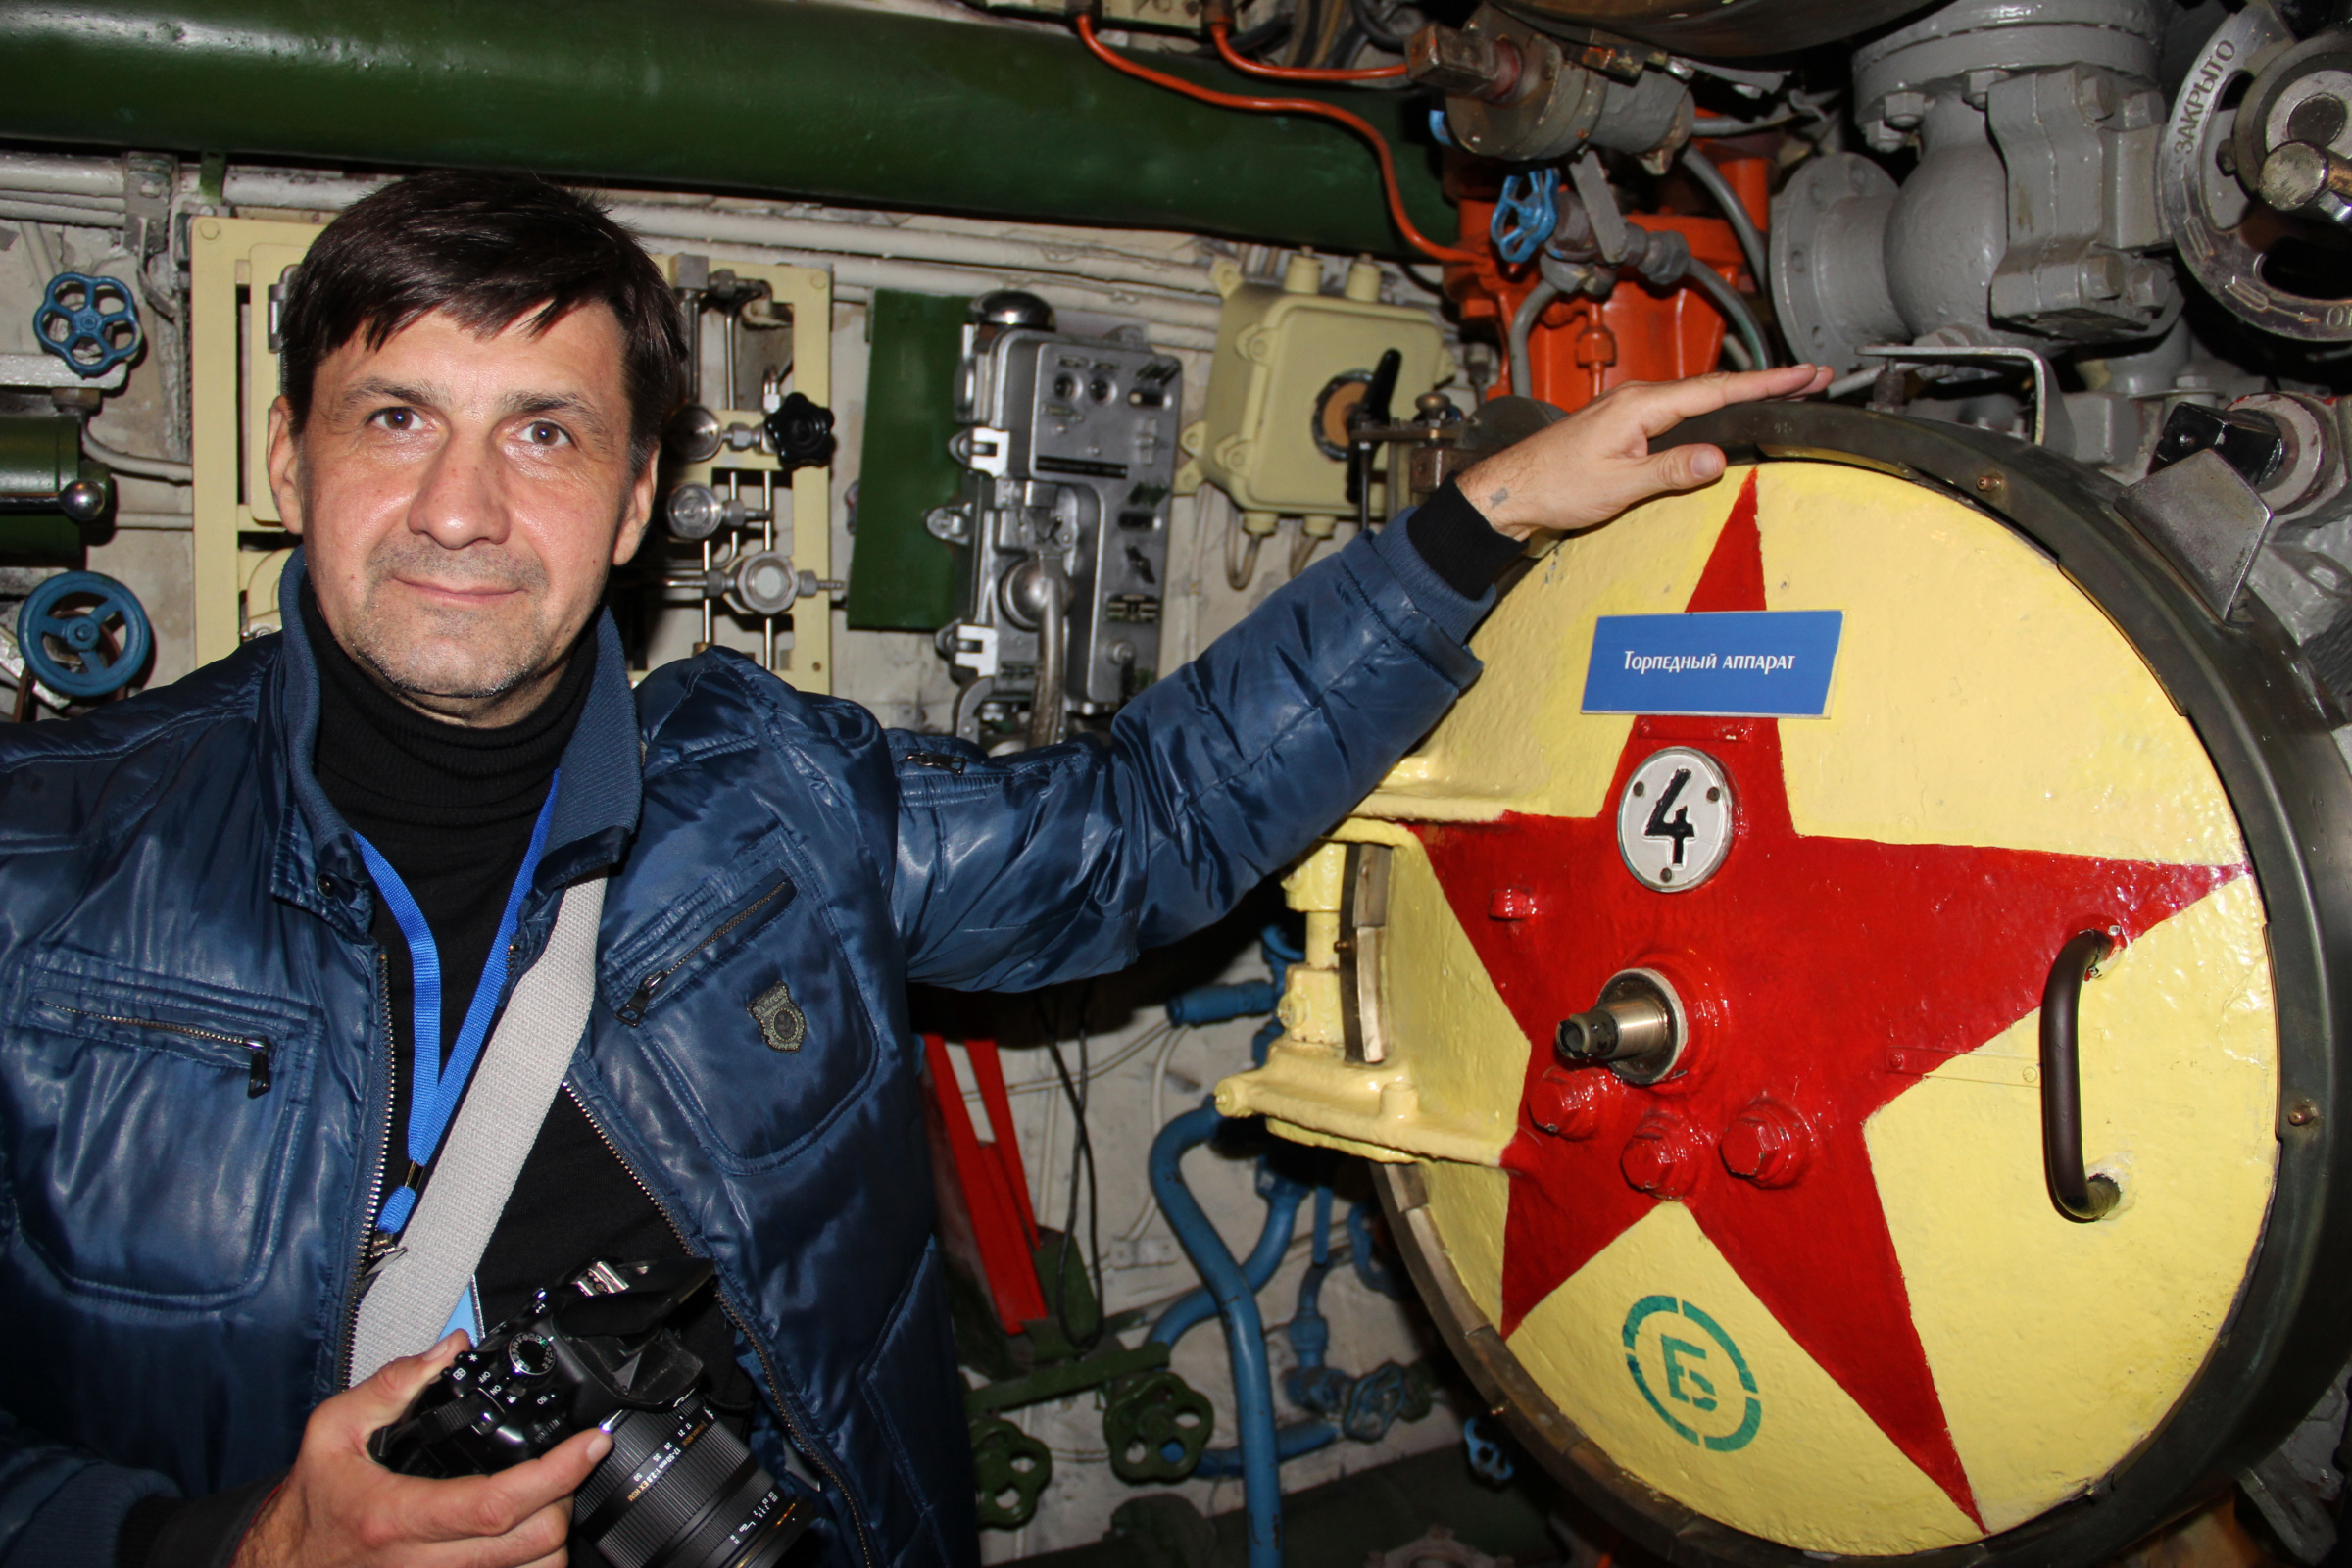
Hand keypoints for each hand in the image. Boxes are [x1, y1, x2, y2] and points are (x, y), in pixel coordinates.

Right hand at [232, 1332, 610, 1567]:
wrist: (282, 1567)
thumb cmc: (312, 1504)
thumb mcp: (333, 1430)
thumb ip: (394, 1384)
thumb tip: (451, 1349)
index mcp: (397, 1516)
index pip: (496, 1503)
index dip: (556, 1474)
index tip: (590, 1444)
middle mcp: (420, 1564)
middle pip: (530, 1544)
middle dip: (565, 1500)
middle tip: (570, 1464)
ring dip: (553, 1537)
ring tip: (551, 1498)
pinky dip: (530, 1563)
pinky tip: (527, 1533)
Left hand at [1458, 364, 1833, 539]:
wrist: (1513, 491)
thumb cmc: (1555, 486)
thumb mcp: (1619, 486)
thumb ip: (1670, 471)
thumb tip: (1716, 459)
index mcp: (1641, 405)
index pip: (1716, 390)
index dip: (1765, 384)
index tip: (1804, 376)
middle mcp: (1637, 397)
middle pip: (1715, 385)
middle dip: (1766, 382)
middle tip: (1814, 377)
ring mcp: (1631, 408)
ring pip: (1698, 395)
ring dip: (1742, 392)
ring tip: (1785, 390)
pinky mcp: (1625, 422)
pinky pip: (1679, 408)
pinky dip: (1713, 405)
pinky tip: (1729, 408)